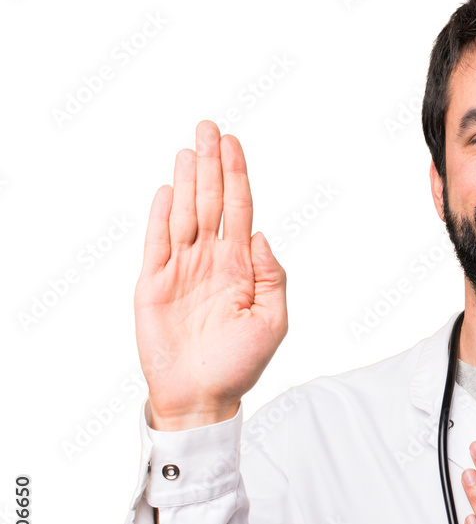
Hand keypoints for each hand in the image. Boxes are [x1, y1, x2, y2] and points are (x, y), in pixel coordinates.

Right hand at [135, 120, 287, 430]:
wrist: (203, 396)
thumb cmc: (241, 363)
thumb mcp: (272, 320)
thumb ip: (272, 277)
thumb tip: (261, 235)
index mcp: (241, 266)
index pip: (239, 210)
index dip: (237, 176)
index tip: (235, 144)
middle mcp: (211, 260)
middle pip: (211, 202)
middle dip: (212, 165)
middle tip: (210, 127)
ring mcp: (182, 269)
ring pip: (185, 214)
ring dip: (186, 181)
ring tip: (190, 148)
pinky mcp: (154, 284)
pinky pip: (157, 243)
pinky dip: (161, 216)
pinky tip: (167, 190)